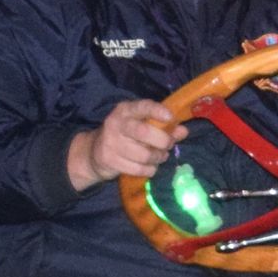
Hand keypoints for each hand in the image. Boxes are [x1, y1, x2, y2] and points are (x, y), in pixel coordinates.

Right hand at [68, 99, 184, 192]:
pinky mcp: (110, 160)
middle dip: (163, 141)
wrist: (94, 152)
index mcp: (125, 110)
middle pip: (145, 132)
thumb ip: (163, 127)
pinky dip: (149, 170)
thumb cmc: (125, 135)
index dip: (158, 111)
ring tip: (159, 156)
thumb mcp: (141, 125)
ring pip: (144, 155)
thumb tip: (184, 131)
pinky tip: (149, 166)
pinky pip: (138, 169)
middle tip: (168, 145)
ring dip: (158, 158)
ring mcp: (111, 143)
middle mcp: (116, 124)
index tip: (170, 118)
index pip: (143, 107)